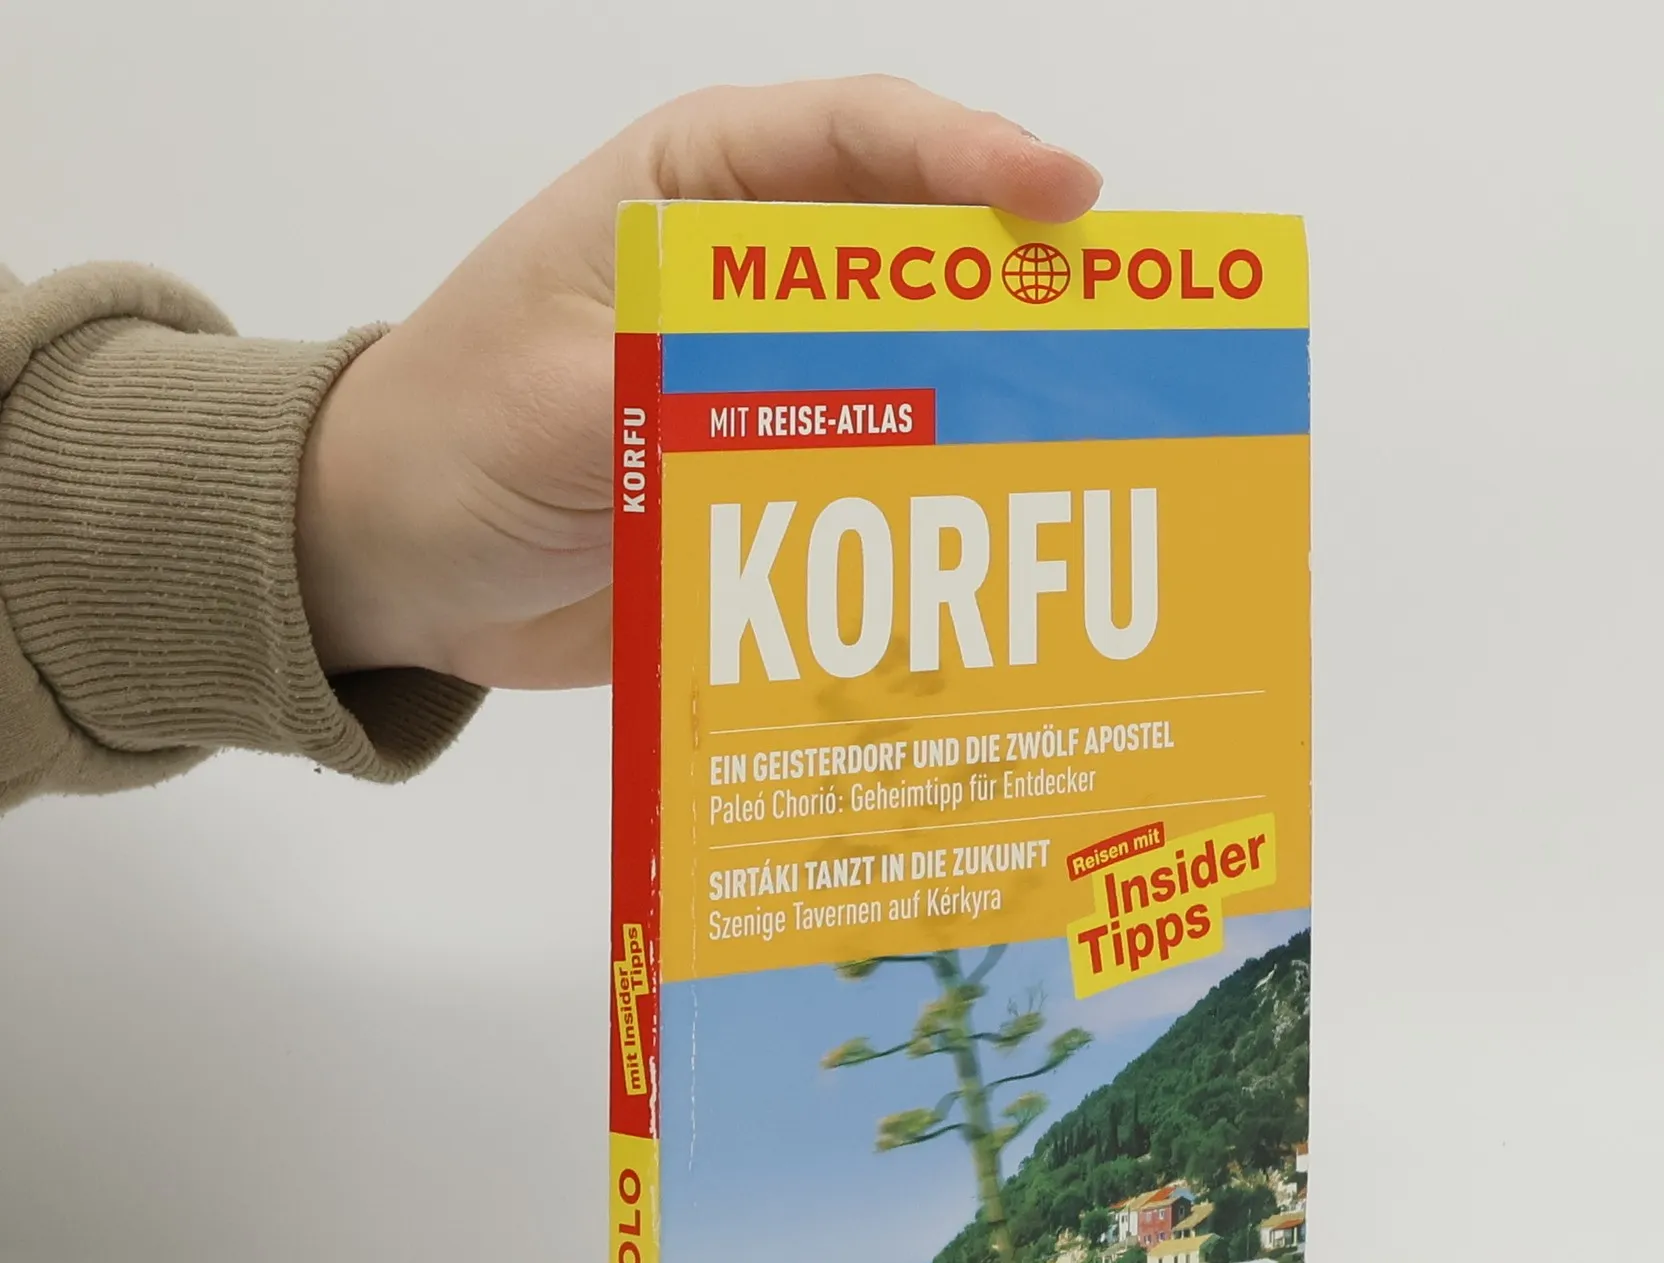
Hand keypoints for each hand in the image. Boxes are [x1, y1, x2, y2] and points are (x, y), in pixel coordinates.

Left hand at [295, 77, 1101, 687]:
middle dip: (1016, 304)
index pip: (859, 139)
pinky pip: (878, 501)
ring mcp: (777, 396)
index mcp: (697, 197)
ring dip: (992, 426)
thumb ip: (699, 388)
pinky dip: (934, 527)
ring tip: (1083, 467)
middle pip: (920, 267)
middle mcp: (756, 285)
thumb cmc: (447, 436)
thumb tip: (856, 407)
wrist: (394, 566)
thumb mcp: (559, 397)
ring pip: (916, 390)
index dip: (970, 158)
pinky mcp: (781, 495)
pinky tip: (993, 564)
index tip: (1061, 202)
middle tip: (1114, 351)